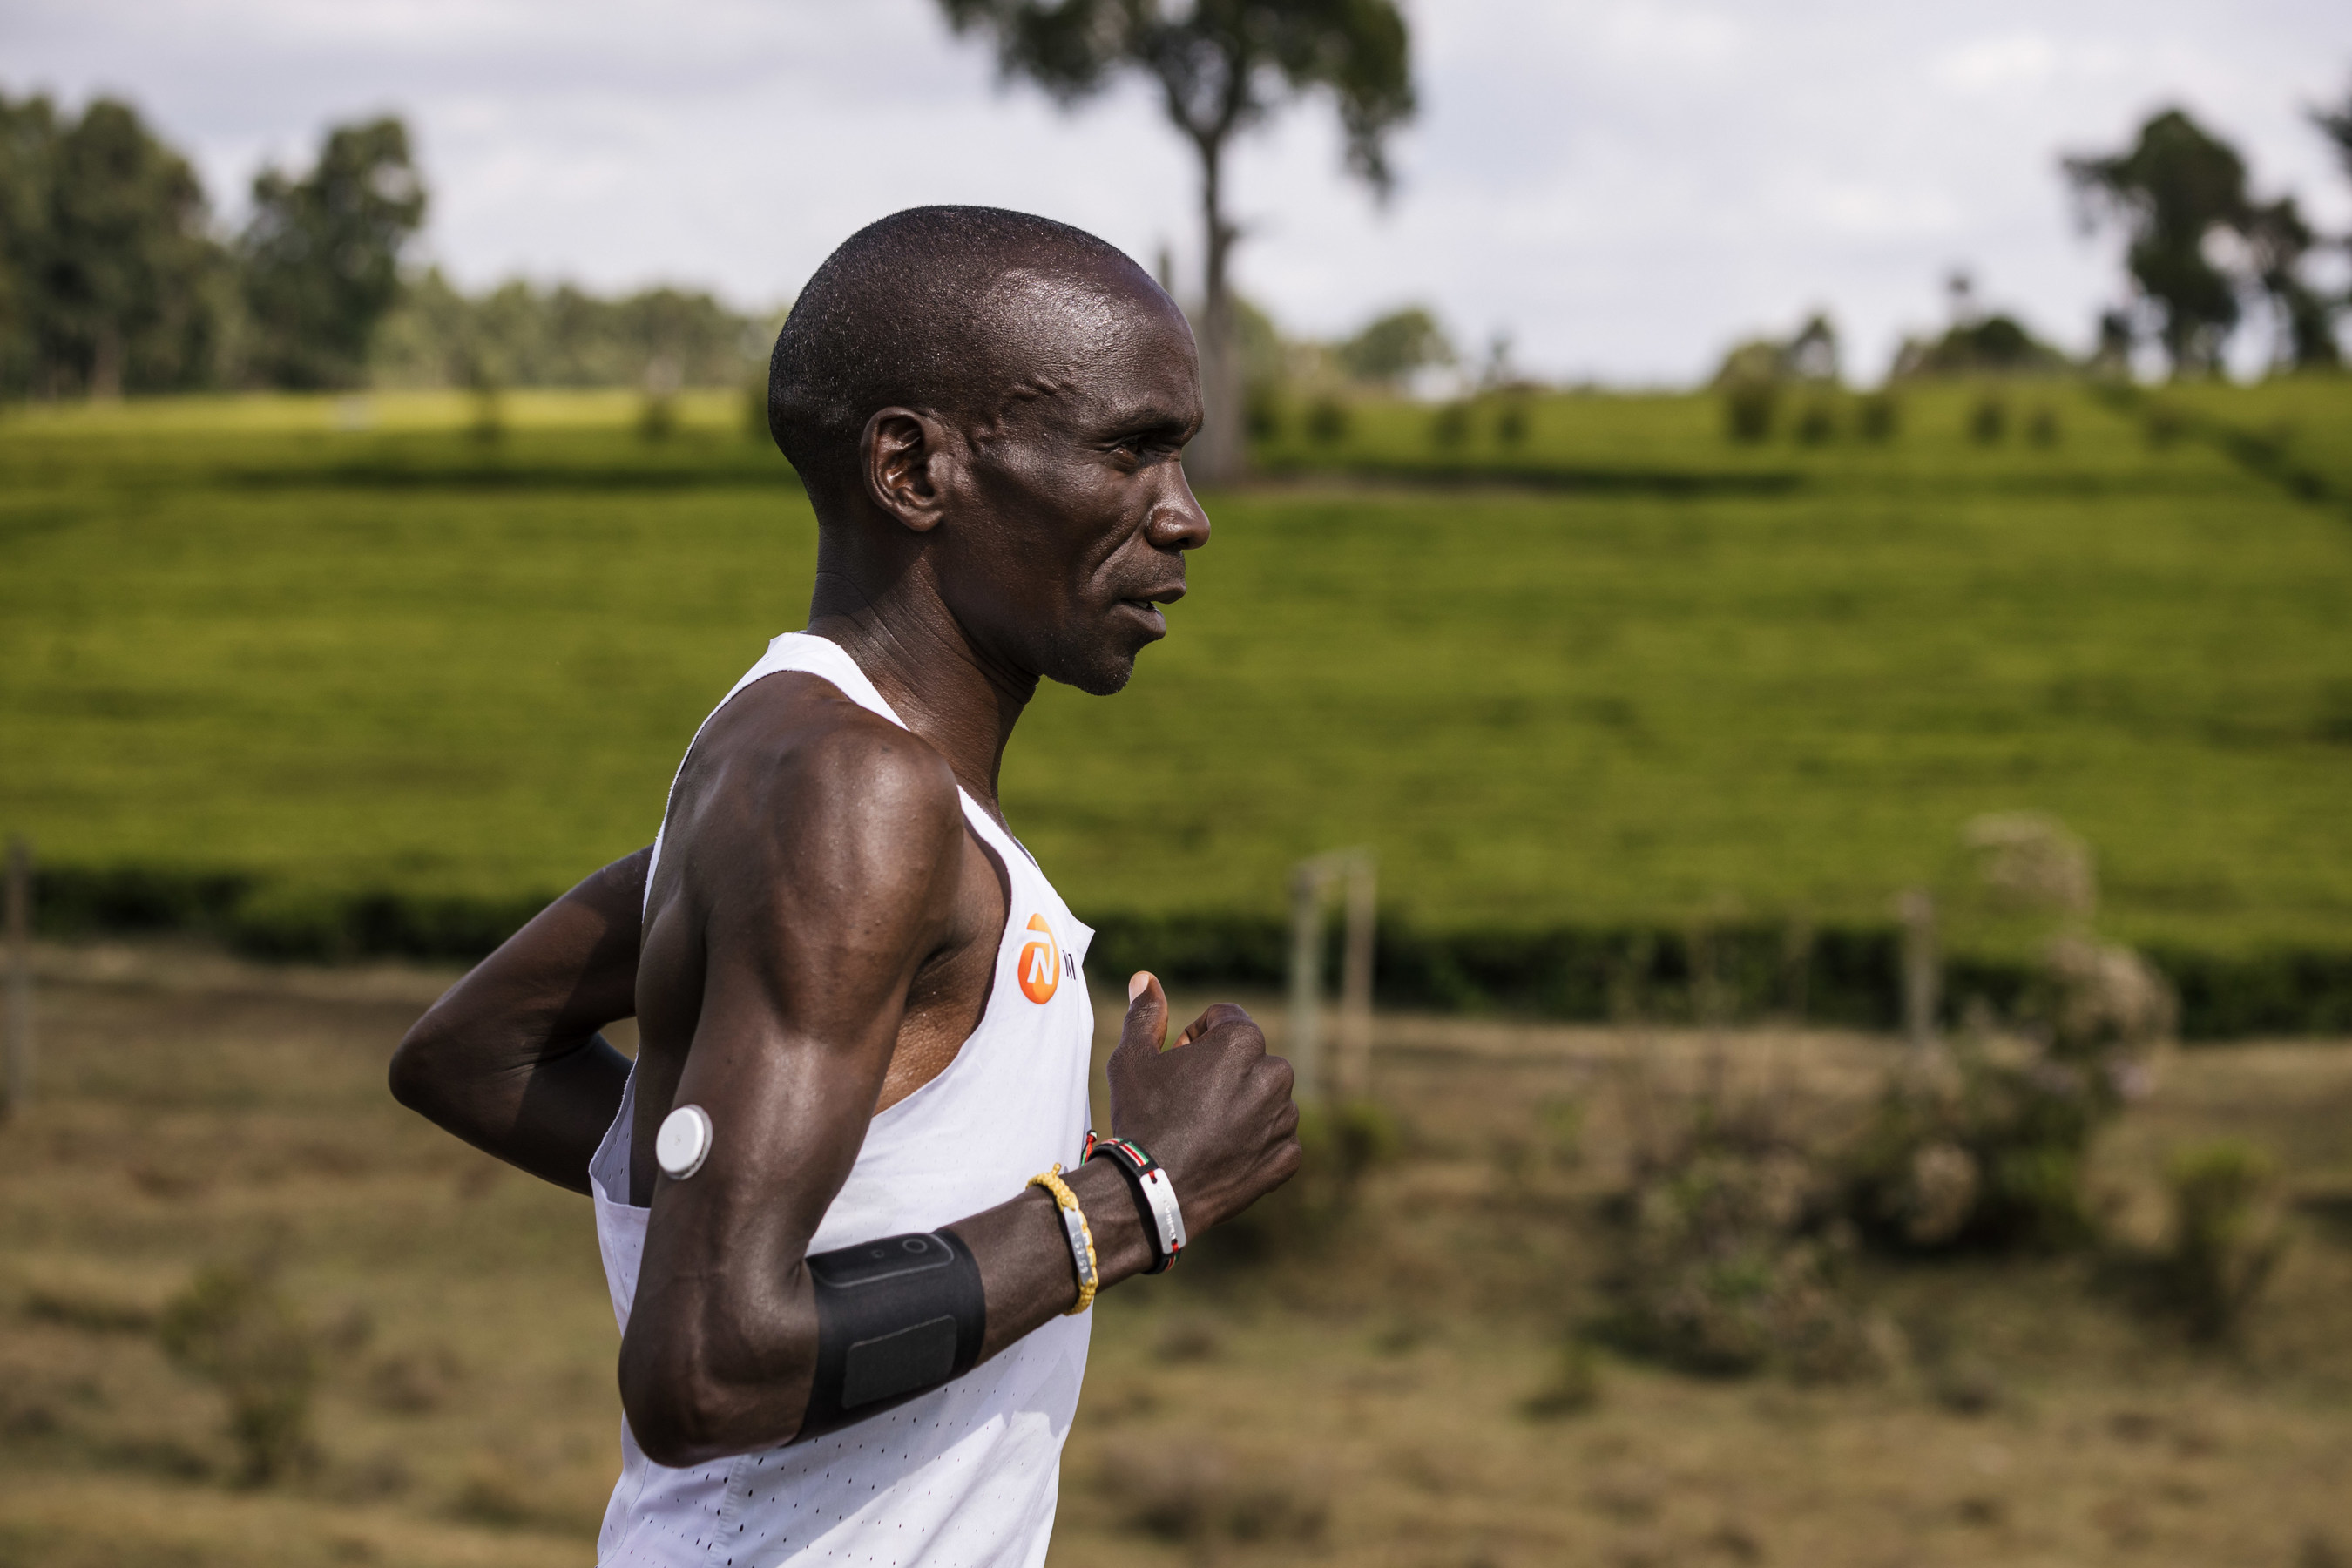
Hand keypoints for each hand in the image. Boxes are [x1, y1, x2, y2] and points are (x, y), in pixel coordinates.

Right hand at [1105, 973, 1301, 1232]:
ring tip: (1202, 1131)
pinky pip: (1275, 1138)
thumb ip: (1145, 1013)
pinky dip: (1254, 1143)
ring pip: (1264, 1098)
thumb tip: (1146, 979)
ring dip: (1241, 1106)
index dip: (1195, 1039)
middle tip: (1186, 1101)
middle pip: (1249, 1058)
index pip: (1225, 1018)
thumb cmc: (1142, 1117)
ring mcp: (1285, 1119)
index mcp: (1243, 1040)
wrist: (1151, 1191)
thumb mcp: (1133, 1058)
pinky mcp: (1287, 1157)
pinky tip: (1221, 1154)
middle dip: (1223, 1071)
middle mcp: (1275, 1074)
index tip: (1176, 1065)